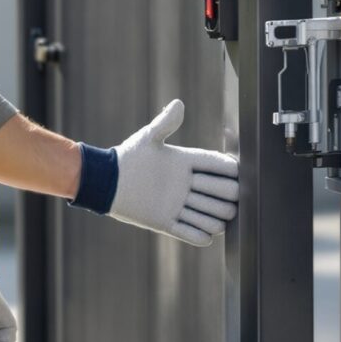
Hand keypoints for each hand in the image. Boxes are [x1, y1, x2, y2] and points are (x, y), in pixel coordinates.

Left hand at [108, 99, 238, 246]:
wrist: (106, 182)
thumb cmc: (128, 157)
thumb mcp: (147, 139)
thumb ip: (164, 123)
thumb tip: (179, 104)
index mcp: (187, 163)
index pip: (218, 165)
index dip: (229, 169)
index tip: (234, 171)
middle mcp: (187, 184)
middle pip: (223, 193)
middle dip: (228, 196)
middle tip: (227, 198)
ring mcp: (179, 205)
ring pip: (213, 217)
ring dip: (217, 219)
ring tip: (215, 222)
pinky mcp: (167, 223)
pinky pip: (191, 234)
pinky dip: (201, 236)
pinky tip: (204, 236)